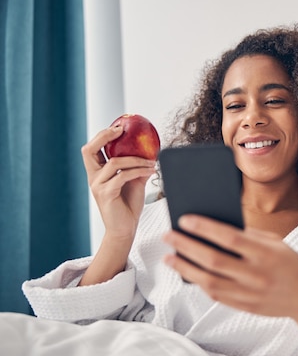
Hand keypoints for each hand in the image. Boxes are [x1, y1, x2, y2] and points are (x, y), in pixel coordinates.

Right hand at [81, 125, 156, 239]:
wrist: (126, 229)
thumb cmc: (128, 206)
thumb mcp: (134, 182)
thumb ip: (136, 167)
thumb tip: (149, 152)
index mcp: (97, 173)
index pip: (92, 149)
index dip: (103, 135)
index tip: (119, 126)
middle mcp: (93, 177)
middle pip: (89, 149)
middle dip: (105, 136)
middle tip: (122, 130)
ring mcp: (98, 185)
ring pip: (114, 162)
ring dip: (136, 159)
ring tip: (151, 162)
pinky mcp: (106, 194)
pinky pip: (123, 176)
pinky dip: (139, 171)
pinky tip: (151, 171)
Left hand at [162, 215, 297, 317]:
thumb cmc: (289, 263)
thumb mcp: (275, 243)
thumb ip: (248, 236)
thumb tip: (213, 228)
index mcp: (266, 254)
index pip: (229, 238)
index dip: (204, 228)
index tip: (184, 219)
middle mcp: (256, 275)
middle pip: (213, 260)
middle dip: (186, 246)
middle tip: (168, 235)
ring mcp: (249, 294)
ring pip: (208, 281)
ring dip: (184, 268)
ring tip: (169, 257)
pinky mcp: (244, 307)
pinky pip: (215, 295)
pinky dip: (198, 282)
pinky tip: (187, 272)